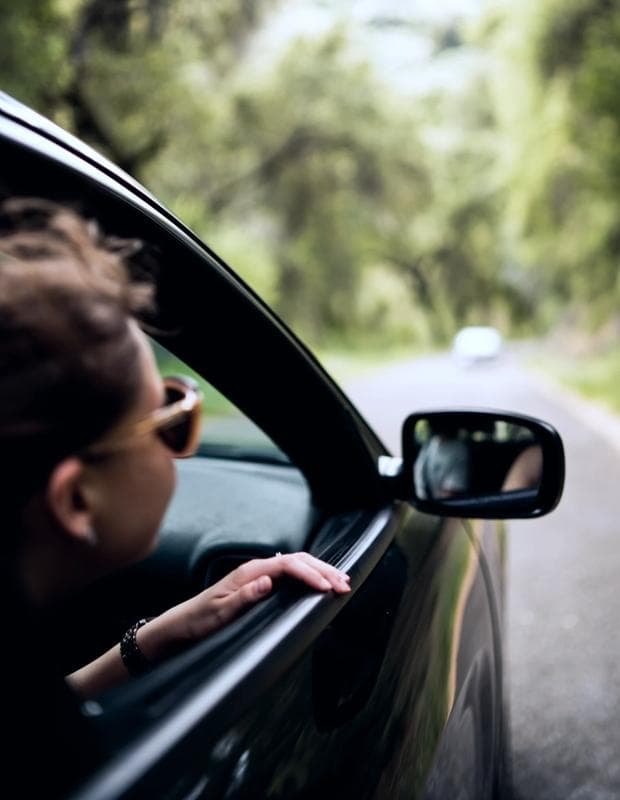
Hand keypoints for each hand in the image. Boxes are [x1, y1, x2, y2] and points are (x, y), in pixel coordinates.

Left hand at [139, 553, 349, 658]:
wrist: (183, 624)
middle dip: (324, 570)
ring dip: (320, 571)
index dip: (310, 574)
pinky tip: (320, 582)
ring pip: (297, 565)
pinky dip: (310, 576)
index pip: (288, 564)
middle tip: (345, 583)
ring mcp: (259, 575)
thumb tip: (268, 581)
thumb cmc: (200, 620)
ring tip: (340, 581)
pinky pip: (291, 574)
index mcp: (250, 572)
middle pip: (298, 560)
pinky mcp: (260, 584)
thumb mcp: (220, 612)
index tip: (326, 588)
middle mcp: (257, 569)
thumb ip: (244, 596)